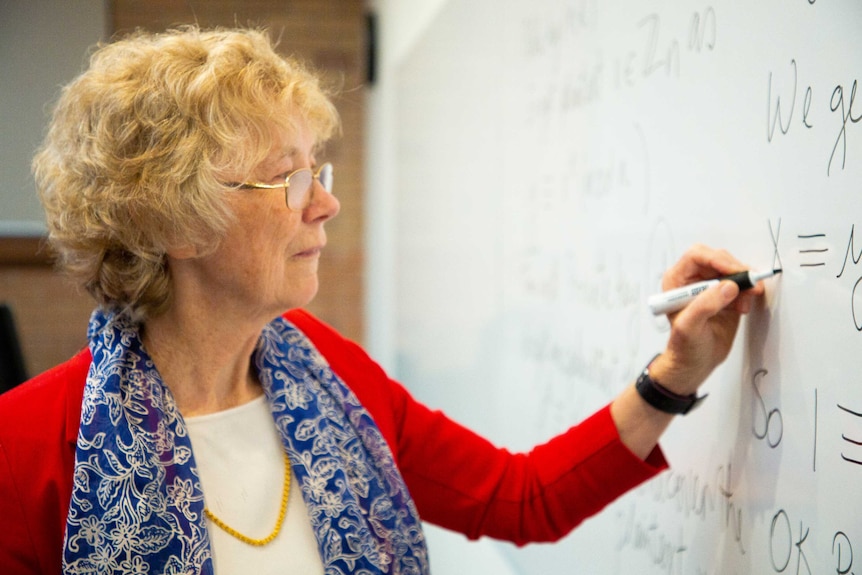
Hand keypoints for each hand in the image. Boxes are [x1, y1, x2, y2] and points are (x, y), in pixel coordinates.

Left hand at [650, 244, 764, 395]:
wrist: (695, 363)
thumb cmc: (684, 347)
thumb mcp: (689, 327)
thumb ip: (705, 305)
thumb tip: (727, 286)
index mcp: (677, 281)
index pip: (696, 256)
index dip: (717, 259)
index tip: (735, 272)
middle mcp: (693, 280)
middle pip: (718, 259)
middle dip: (736, 270)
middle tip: (750, 284)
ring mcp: (710, 287)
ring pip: (732, 270)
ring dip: (744, 282)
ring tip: (746, 302)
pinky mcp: (725, 296)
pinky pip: (741, 284)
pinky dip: (748, 292)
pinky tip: (744, 307)